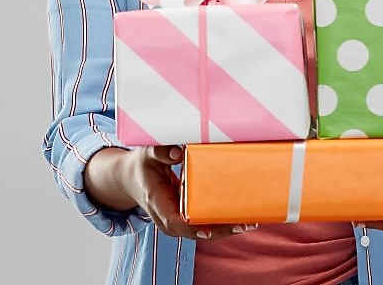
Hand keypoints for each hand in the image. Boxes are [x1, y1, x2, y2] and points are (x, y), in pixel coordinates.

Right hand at [84, 145, 255, 240]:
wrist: (132, 179)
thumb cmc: (142, 166)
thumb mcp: (147, 154)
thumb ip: (160, 151)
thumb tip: (178, 153)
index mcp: (156, 202)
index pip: (174, 222)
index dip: (192, 228)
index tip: (208, 229)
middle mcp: (167, 218)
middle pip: (195, 231)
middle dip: (219, 230)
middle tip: (244, 224)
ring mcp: (177, 221)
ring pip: (203, 231)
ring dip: (225, 229)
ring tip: (249, 223)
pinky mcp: (185, 218)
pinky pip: (204, 224)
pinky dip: (221, 223)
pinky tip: (241, 218)